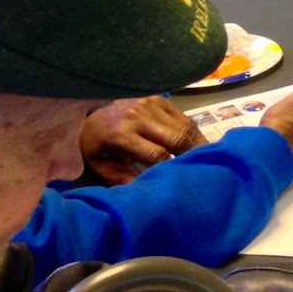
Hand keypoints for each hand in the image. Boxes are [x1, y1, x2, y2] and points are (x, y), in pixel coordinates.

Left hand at [80, 96, 204, 184]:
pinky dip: (193, 131)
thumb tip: (147, 192)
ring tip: (204, 157)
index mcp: (121, 135)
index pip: (157, 154)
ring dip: (197, 143)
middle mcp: (138, 116)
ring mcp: (150, 104)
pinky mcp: (159, 99)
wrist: (88, 110)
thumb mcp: (101, 165)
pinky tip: (195, 143)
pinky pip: (184, 116)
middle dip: (191, 155)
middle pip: (177, 138)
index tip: (179, 179)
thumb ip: (122, 179)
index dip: (171, 168)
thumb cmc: (95, 144)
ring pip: (185, 126)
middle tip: (200, 169)